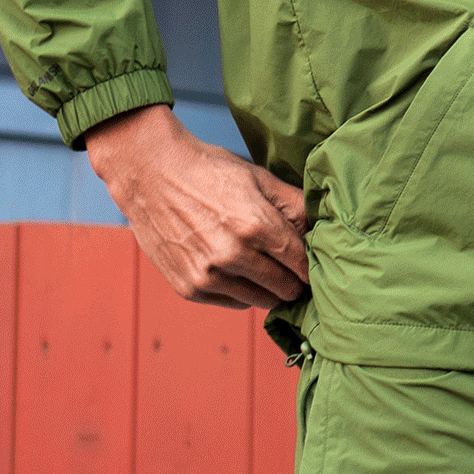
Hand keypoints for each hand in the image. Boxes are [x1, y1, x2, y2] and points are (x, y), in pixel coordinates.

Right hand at [85, 104, 310, 309]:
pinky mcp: (189, 288)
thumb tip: (323, 230)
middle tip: (297, 270)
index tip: (318, 264)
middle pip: (286, 288)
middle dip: (296, 280)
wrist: (150, 173)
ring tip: (271, 270)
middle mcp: (232, 256)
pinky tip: (242, 271)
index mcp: (256, 226)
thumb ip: (296, 206)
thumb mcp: (260, 178)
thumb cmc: (210, 171)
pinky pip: (234, 302)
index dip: (314, 266)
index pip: (302, 264)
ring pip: (262, 300)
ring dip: (272, 289)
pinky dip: (244, 291)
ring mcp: (208, 275)